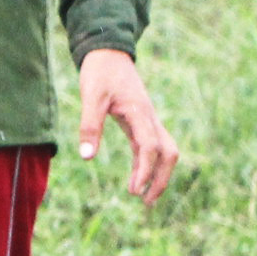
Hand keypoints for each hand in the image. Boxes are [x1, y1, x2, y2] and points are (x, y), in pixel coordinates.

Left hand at [76, 48, 179, 204]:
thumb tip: (87, 158)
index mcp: (140, 112)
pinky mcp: (141, 121)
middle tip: (146, 202)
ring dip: (158, 174)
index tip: (135, 190)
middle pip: (168, 152)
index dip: (145, 169)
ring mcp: (148, 120)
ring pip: (164, 150)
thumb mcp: (90, 98)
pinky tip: (137, 179)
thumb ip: (89, 126)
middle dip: (162, 178)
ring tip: (144, 198)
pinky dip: (147, 164)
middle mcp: (149, 118)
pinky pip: (150, 147)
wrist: (109, 53)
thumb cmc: (99, 73)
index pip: (150, 146)